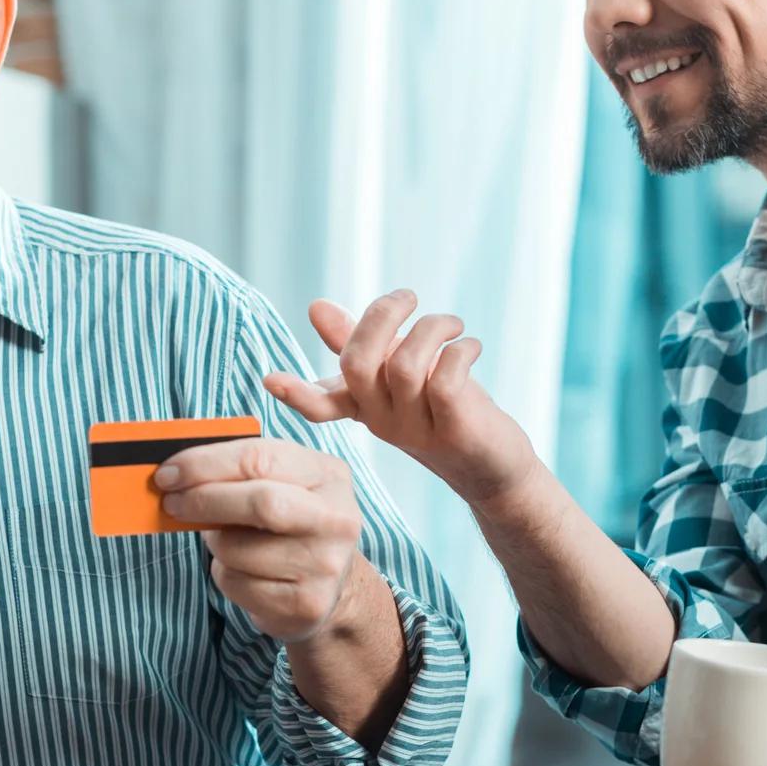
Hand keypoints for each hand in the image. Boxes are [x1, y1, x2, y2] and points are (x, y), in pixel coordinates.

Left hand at [153, 436, 364, 642]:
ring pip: (237, 548)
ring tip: (228, 541)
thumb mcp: (282, 485)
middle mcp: (336, 519)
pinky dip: (225, 574)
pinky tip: (244, 571)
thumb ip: (240, 470)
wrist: (331, 590)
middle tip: (172, 503)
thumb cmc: (291, 526)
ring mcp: (324, 565)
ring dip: (216, 544)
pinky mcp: (305, 604)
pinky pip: (237, 583)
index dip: (207, 463)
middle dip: (205, 500)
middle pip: (261, 502)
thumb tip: (177, 470)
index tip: (169, 472)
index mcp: (329, 476)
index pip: (262, 458)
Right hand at [262, 291, 539, 506]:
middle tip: (407, 297)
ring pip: (404, 366)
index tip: (271, 380)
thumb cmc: (445, 411)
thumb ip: (360, 343)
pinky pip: (445, 382)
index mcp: (363, 407)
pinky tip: (471, 346)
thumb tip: (315, 308)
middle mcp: (382, 420)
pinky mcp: (454, 429)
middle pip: (358, 364)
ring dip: (430, 328)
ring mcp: (416, 428)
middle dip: (380, 317)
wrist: (495, 468)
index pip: (319, 404)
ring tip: (452, 324)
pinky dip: (458, 351)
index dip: (297, 393)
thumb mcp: (399, 374)